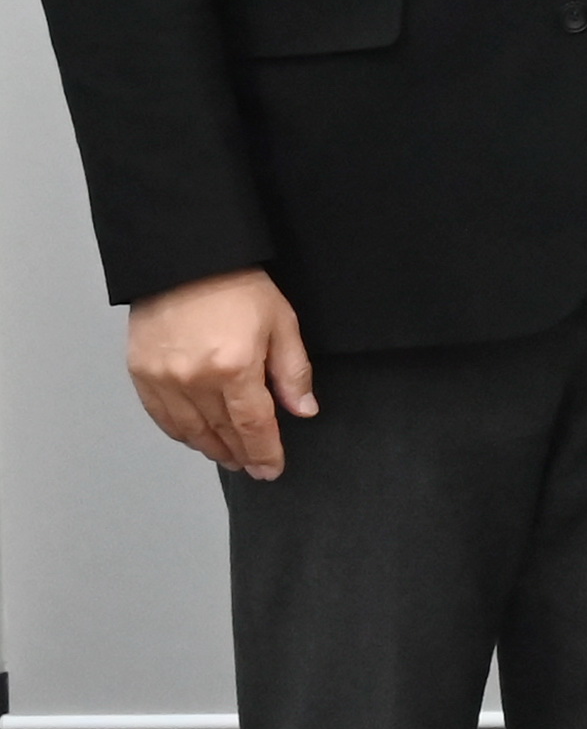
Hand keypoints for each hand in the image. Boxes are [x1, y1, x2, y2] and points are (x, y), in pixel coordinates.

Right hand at [128, 267, 314, 478]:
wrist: (186, 258)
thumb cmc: (237, 286)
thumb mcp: (281, 322)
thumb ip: (292, 371)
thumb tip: (304, 410)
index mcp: (234, 367)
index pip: (253, 425)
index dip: (265, 452)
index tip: (271, 469)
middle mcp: (194, 379)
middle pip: (221, 431)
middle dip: (240, 453)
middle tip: (253, 467)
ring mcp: (163, 378)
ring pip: (190, 430)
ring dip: (211, 448)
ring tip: (229, 456)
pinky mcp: (140, 373)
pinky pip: (161, 416)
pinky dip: (180, 432)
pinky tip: (196, 437)